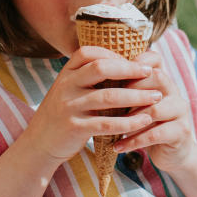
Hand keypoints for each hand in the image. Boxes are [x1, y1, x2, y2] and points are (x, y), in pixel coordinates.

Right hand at [23, 46, 157, 164]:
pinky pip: (107, 123)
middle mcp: (66, 86)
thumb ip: (87, 77)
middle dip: (130, 70)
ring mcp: (69, 107)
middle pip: (101, 69)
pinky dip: (129, 122)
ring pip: (108, 96)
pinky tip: (144, 121)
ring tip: (156, 97)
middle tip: (151, 74)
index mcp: (66, 73)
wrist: (39, 143)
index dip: (114, 54)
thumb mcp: (69, 90)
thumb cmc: (62, 114)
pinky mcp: (75, 128)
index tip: (135, 61)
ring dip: (136, 96)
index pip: (89, 53)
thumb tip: (122, 63)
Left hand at [114, 51, 196, 171]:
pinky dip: (134, 141)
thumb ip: (122, 89)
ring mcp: (180, 110)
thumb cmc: (144, 123)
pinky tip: (118, 147)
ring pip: (154, 109)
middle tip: (106, 102)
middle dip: (130, 90)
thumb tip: (91, 75)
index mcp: (162, 79)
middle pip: (157, 78)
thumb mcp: (133, 103)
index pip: (153, 59)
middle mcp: (174, 90)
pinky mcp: (181, 131)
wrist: (169, 151)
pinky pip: (156, 134)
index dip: (133, 63)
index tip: (109, 74)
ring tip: (109, 128)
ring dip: (129, 120)